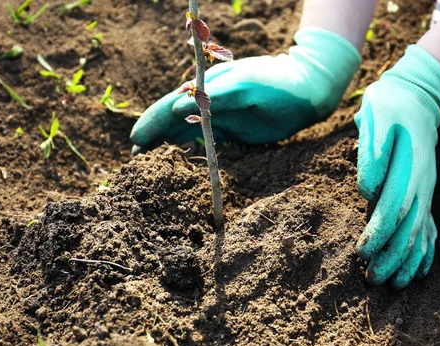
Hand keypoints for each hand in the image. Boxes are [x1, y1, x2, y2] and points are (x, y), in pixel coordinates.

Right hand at [130, 27, 360, 153]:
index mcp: (204, 91)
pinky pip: (201, 145)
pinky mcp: (228, 133)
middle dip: (152, 140)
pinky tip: (177, 165)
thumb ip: (213, 98)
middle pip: (170, 124)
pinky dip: (186, 154)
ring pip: (183, 135)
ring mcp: (216, 119)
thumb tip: (176, 109)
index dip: (151, 123)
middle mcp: (205, 105)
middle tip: (135, 162)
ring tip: (148, 167)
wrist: (304, 92)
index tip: (135, 141)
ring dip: (166, 149)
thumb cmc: (274, 84)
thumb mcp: (244, 86)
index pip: (169, 107)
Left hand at [355, 45, 439, 288]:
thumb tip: (369, 189)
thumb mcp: (378, 117)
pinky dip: (425, 251)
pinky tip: (419, 272)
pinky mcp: (424, 193)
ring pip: (420, 232)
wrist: (414, 97)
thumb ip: (374, 152)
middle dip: (390, 256)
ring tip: (393, 284)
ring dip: (406, 260)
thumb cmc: (389, 107)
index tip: (361, 252)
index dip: (378, 233)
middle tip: (372, 279)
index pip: (395, 208)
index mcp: (410, 167)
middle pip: (409, 227)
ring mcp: (426, 190)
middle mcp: (422, 183)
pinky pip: (429, 226)